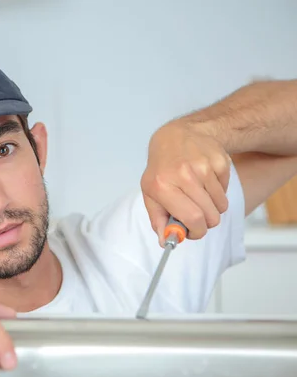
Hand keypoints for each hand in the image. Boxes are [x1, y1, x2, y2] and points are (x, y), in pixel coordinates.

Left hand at [140, 121, 231, 245]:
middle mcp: (184, 175)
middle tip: (196, 216)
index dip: (196, 232)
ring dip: (212, 207)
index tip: (193, 232)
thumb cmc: (162, 168)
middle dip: (205, 223)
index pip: (192, 218)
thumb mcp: (150, 192)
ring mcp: (204, 167)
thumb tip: (165, 241)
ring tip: (198, 195)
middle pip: (211, 216)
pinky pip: (226, 191)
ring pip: (221, 206)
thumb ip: (157, 219)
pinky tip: (204, 181)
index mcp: (163, 185)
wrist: (177, 135)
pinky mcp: (220, 162)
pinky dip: (218, 192)